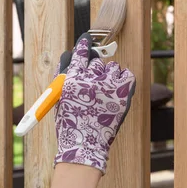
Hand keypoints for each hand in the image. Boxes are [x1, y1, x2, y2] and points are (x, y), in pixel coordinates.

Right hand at [53, 33, 135, 173]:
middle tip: (93, 78)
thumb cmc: (69, 124)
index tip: (86, 40)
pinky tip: (117, 86)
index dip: (83, 46)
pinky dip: (123, 78)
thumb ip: (63, 78)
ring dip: (108, 74)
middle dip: (94, 67)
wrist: (85, 146)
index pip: (80, 54)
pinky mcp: (122, 95)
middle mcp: (90, 80)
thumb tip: (69, 58)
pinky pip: (127, 75)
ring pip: (112, 67)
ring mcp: (108, 87)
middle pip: (96, 61)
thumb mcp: (59, 99)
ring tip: (105, 87)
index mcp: (72, 80)